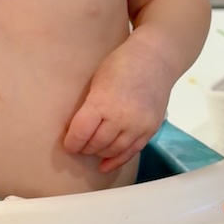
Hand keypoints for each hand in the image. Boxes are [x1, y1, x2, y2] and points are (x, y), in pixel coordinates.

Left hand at [63, 41, 169, 172]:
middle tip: (79, 146)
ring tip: (92, 149)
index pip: (81, 132)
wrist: (155, 59)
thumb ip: (90, 106)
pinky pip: (131, 152)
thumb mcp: (97, 81)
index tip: (68, 144)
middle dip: (85, 147)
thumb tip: (78, 128)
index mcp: (102, 102)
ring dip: (99, 153)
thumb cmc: (121, 64)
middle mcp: (121, 118)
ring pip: (113, 150)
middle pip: (96, 144)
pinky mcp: (150, 130)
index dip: (72, 142)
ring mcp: (138, 125)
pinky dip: (117, 160)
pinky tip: (105, 165)